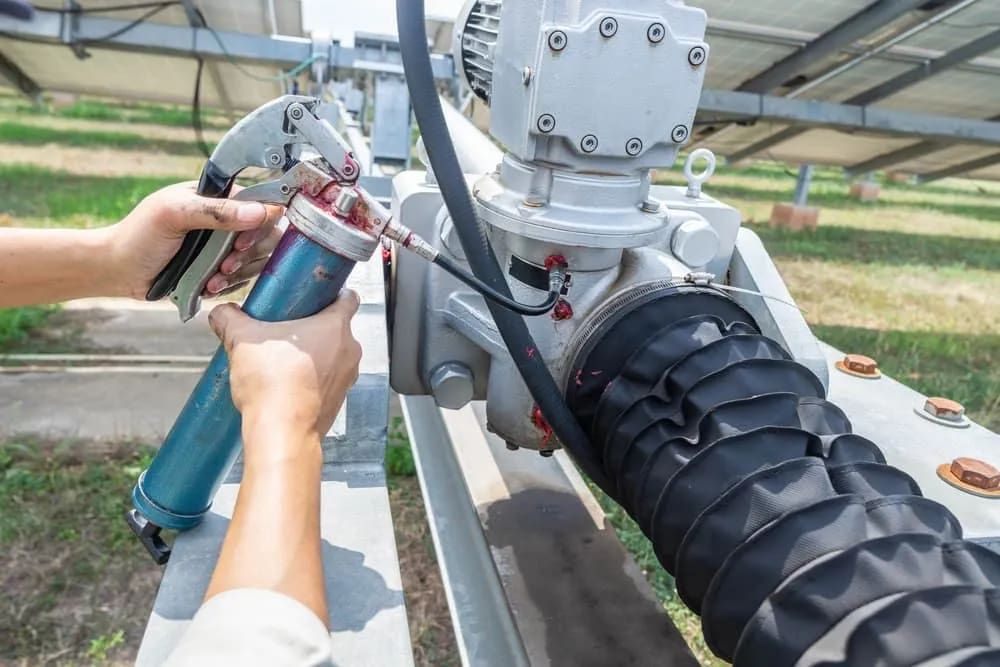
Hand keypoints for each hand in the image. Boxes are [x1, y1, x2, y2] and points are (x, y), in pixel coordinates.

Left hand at [108, 182, 284, 299]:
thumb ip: (216, 211)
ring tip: (212, 279)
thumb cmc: (138, 235)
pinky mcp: (220, 269)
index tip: (240, 243)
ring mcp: (224, 246)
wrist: (117, 270)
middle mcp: (226, 220)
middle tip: (226, 265)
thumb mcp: (174, 214)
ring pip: (257, 260)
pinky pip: (243, 279)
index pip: (261, 204)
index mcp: (218, 197)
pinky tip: (208, 286)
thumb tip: (259, 211)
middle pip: (266, 236)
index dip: (260, 226)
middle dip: (248, 255)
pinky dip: (229, 286)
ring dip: (238, 274)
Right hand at [208, 292, 362, 444]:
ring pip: (334, 356)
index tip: (315, 295)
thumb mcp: (242, 340)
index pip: (348, 298)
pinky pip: (328, 380)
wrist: (282, 432)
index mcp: (335, 327)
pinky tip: (289, 383)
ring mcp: (347, 377)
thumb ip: (230, 319)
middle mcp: (349, 351)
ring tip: (284, 360)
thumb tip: (222, 314)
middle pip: (336, 328)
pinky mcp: (339, 400)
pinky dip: (314, 379)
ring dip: (314, 355)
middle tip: (287, 330)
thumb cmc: (272, 384)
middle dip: (314, 327)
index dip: (333, 293)